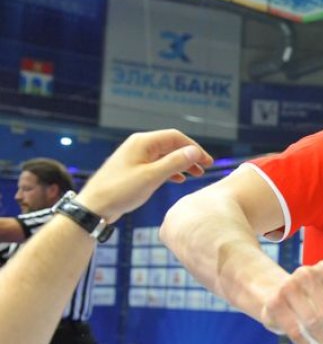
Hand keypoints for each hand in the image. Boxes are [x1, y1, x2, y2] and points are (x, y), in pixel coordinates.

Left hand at [78, 129, 213, 222]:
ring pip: (165, 156)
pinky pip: (157, 164)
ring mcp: (136, 157)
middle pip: (171, 145)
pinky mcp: (134, 169)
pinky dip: (170, 170)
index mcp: (143, 142)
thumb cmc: (120, 191)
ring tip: (196, 174)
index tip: (207, 161)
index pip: (176, 137)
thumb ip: (175, 163)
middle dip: (189, 156)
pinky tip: (178, 179)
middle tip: (205, 168)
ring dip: (181, 164)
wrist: (94, 206)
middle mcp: (139, 146)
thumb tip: (195, 152)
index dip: (194, 148)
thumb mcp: (152, 177)